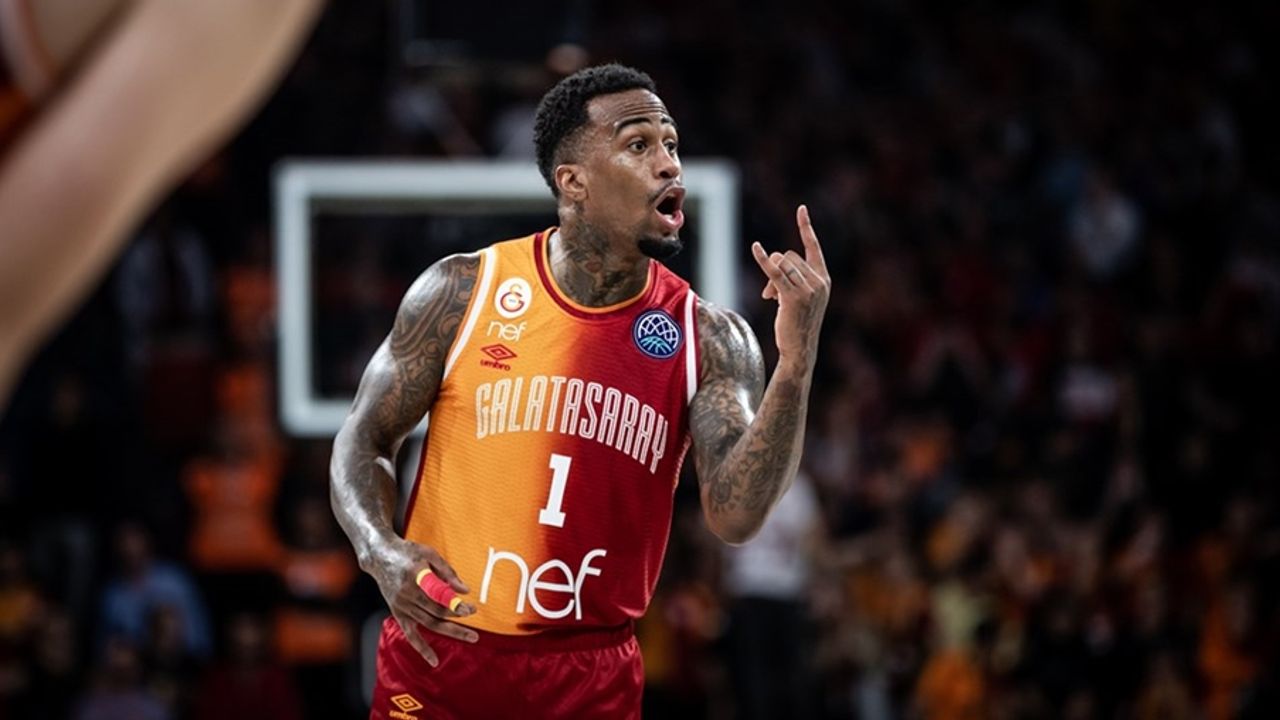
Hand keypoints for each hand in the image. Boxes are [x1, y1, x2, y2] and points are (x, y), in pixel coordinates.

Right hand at [366, 537, 477, 666]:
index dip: (454, 603)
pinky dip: (422, 648)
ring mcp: (402, 605)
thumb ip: (448, 572)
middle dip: (457, 616)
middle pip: (436, 611)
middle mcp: (407, 593)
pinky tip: (434, 661)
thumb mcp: (429, 553)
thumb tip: (465, 590)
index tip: (470, 609)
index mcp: (416, 575)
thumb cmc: (408, 552)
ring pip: (429, 623)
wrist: (380, 557)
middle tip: (474, 618)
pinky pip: (410, 634)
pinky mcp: (398, 613)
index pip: (438, 594)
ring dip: (451, 631)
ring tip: (472, 637)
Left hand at [751, 205, 829, 368]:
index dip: (806, 227)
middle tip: (771, 293)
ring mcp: (808, 289)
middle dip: (776, 268)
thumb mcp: (801, 298)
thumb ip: (792, 278)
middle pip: (789, 256)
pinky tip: (755, 248)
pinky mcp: (793, 297)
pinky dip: (763, 259)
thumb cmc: (798, 324)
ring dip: (770, 278)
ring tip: (770, 298)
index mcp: (824, 279)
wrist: (800, 349)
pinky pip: (774, 272)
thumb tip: (774, 265)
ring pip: (781, 264)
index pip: (813, 247)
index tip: (801, 209)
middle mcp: (819, 282)